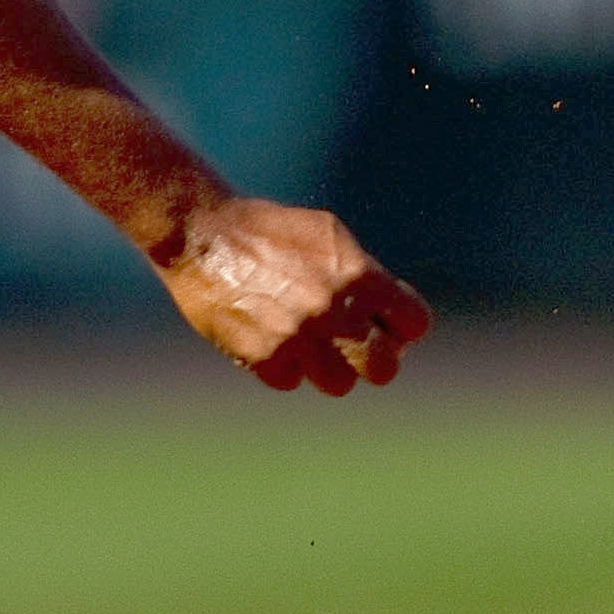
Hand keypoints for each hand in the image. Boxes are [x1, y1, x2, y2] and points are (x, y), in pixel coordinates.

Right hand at [152, 199, 431, 395]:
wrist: (200, 233)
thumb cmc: (267, 229)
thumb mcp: (328, 235)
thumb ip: (364, 273)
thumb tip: (391, 315)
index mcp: (359, 275)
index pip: (413, 324)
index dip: (400, 328)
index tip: (384, 326)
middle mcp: (334, 309)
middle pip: (384, 368)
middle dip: (372, 359)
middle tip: (352, 346)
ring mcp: (299, 337)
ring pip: (339, 384)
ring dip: (327, 368)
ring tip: (307, 344)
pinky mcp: (263, 356)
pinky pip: (291, 382)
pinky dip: (283, 365)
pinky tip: (268, 337)